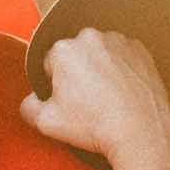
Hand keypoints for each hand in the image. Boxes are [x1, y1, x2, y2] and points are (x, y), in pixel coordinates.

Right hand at [19, 28, 169, 161]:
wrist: (140, 132)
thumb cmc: (93, 126)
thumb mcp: (47, 123)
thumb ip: (29, 107)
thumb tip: (31, 101)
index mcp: (63, 50)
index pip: (51, 63)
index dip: (57, 84)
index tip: (68, 100)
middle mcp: (91, 37)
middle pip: (76, 54)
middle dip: (79, 72)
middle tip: (88, 101)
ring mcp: (119, 41)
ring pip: (100, 53)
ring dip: (101, 68)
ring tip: (108, 98)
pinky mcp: (141, 50)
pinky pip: (124, 56)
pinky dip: (122, 69)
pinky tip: (124, 92)